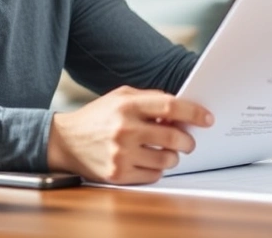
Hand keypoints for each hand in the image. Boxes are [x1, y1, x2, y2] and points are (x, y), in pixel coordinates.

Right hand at [47, 86, 213, 184]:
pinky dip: (158, 168)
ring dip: (173, 156)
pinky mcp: (118, 174)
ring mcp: (121, 154)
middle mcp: (124, 130)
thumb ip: (150, 99)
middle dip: (188, 141)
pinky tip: (149, 159)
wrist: (65, 142)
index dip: (194, 112)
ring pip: (167, 159)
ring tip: (166, 150)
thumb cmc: (97, 117)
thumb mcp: (120, 96)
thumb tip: (180, 109)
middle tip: (189, 141)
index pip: (170, 107)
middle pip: (174, 137)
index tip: (207, 118)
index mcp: (127, 105)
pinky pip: (154, 175)